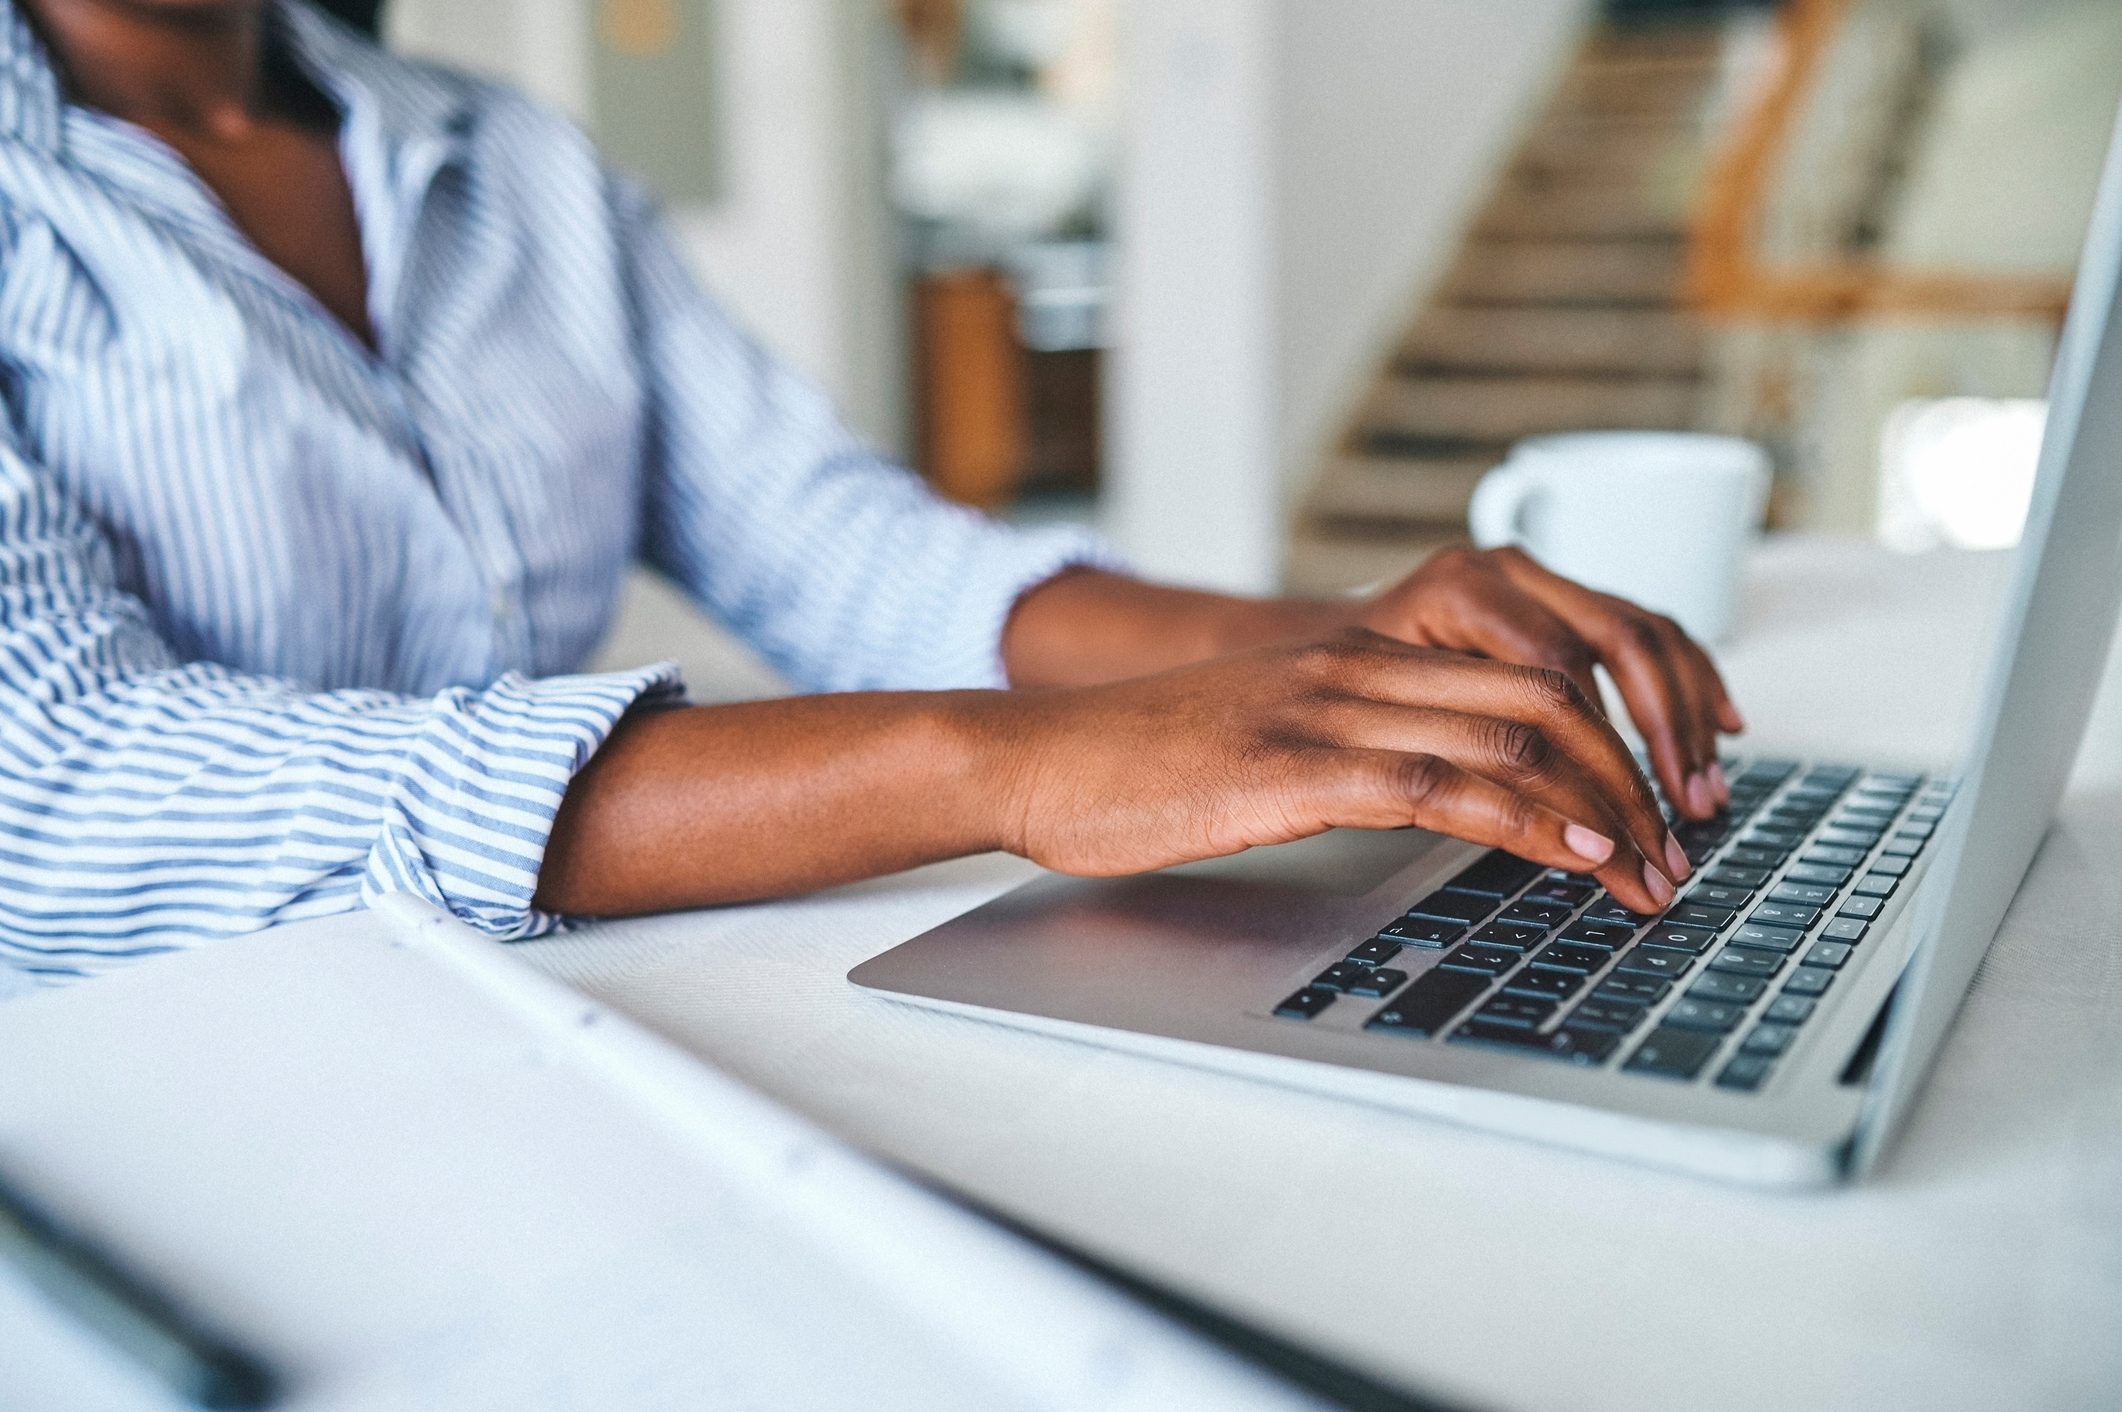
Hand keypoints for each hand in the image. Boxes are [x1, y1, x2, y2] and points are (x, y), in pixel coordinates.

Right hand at [986, 627, 1691, 912]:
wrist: (1039, 760)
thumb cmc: (1139, 769)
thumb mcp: (1266, 747)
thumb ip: (1352, 756)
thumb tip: (1440, 805)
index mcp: (1355, 660)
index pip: (1524, 678)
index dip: (1608, 742)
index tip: (1647, 812)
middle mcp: (1356, 669)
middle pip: (1544, 698)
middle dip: (1630, 779)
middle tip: (1675, 851)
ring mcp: (1326, 711)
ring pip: (1512, 735)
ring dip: (1602, 809)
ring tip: (1651, 873)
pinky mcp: (1294, 767)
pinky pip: (1442, 784)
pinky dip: (1528, 820)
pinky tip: (1576, 856)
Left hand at [1356, 546, 1743, 819]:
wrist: (1286, 657)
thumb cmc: (1320, 702)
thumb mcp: (1365, 727)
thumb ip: (1445, 760)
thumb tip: (1543, 831)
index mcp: (1457, 590)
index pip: (1556, 677)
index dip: (1595, 764)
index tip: (1617, 837)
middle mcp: (1502, 570)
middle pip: (1615, 647)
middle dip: (1660, 745)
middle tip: (1677, 828)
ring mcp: (1533, 575)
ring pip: (1641, 634)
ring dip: (1686, 718)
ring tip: (1703, 797)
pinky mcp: (1553, 594)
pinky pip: (1641, 629)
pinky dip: (1687, 680)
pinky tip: (1721, 728)